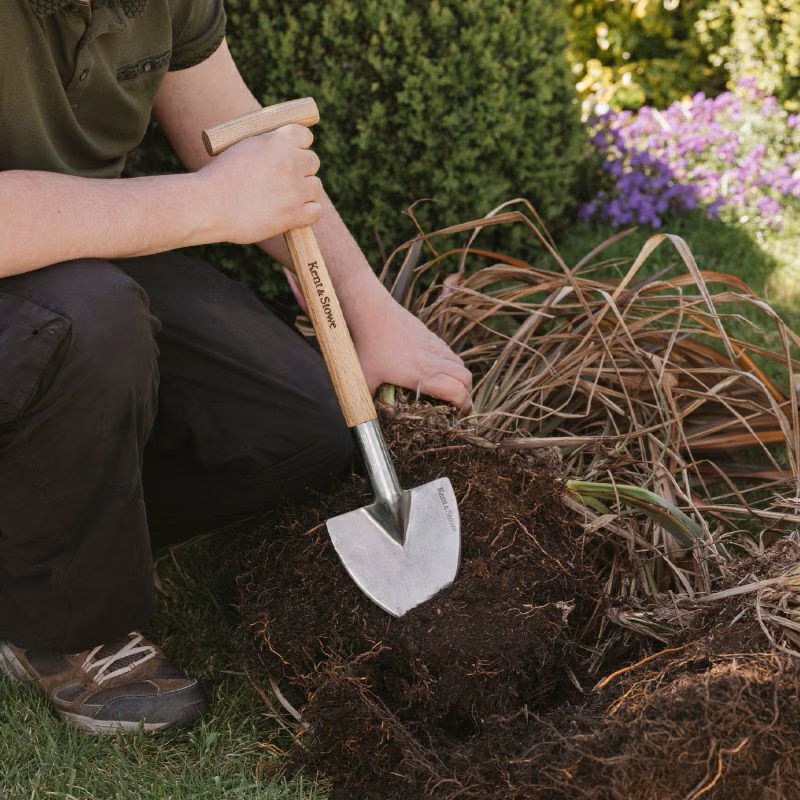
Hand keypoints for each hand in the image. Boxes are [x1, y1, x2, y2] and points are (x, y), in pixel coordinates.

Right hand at [198, 124, 321, 243]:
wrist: (208, 205)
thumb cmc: (219, 177)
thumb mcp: (243, 147)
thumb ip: (268, 146)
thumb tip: (287, 150)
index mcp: (278, 140)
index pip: (305, 136)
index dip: (298, 147)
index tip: (289, 156)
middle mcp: (291, 161)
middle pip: (313, 162)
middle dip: (301, 170)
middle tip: (283, 181)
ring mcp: (295, 189)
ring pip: (315, 186)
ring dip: (304, 192)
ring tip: (283, 198)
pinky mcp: (295, 214)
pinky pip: (316, 210)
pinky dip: (307, 213)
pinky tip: (292, 213)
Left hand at [351, 296, 472, 411]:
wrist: (372, 312)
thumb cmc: (367, 347)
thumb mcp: (365, 379)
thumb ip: (369, 401)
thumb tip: (368, 419)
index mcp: (422, 374)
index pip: (457, 392)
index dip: (463, 406)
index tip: (460, 415)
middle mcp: (434, 360)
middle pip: (466, 378)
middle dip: (468, 394)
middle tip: (460, 405)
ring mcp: (434, 346)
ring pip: (460, 364)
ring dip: (461, 378)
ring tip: (452, 389)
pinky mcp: (431, 335)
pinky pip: (450, 353)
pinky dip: (452, 364)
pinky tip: (440, 370)